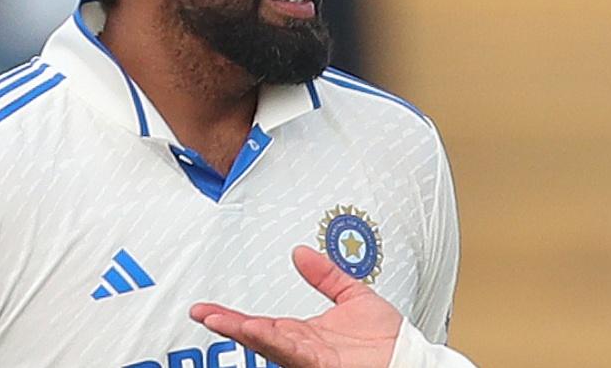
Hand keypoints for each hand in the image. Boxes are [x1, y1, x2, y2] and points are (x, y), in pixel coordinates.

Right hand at [191, 246, 403, 367]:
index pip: (261, 323)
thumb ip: (326, 275)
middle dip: (228, 324)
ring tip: (219, 320)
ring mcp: (311, 359)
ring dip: (245, 332)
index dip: (233, 316)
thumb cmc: (387, 339)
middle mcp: (302, 349)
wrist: (409, 358)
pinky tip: (258, 331)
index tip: (206, 308)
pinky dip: (275, 342)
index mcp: (304, 334)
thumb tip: (301, 252)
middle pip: (257, 335)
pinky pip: (294, 353)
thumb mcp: (352, 296)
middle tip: (201, 312)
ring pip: (270, 345)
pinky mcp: (324, 365)